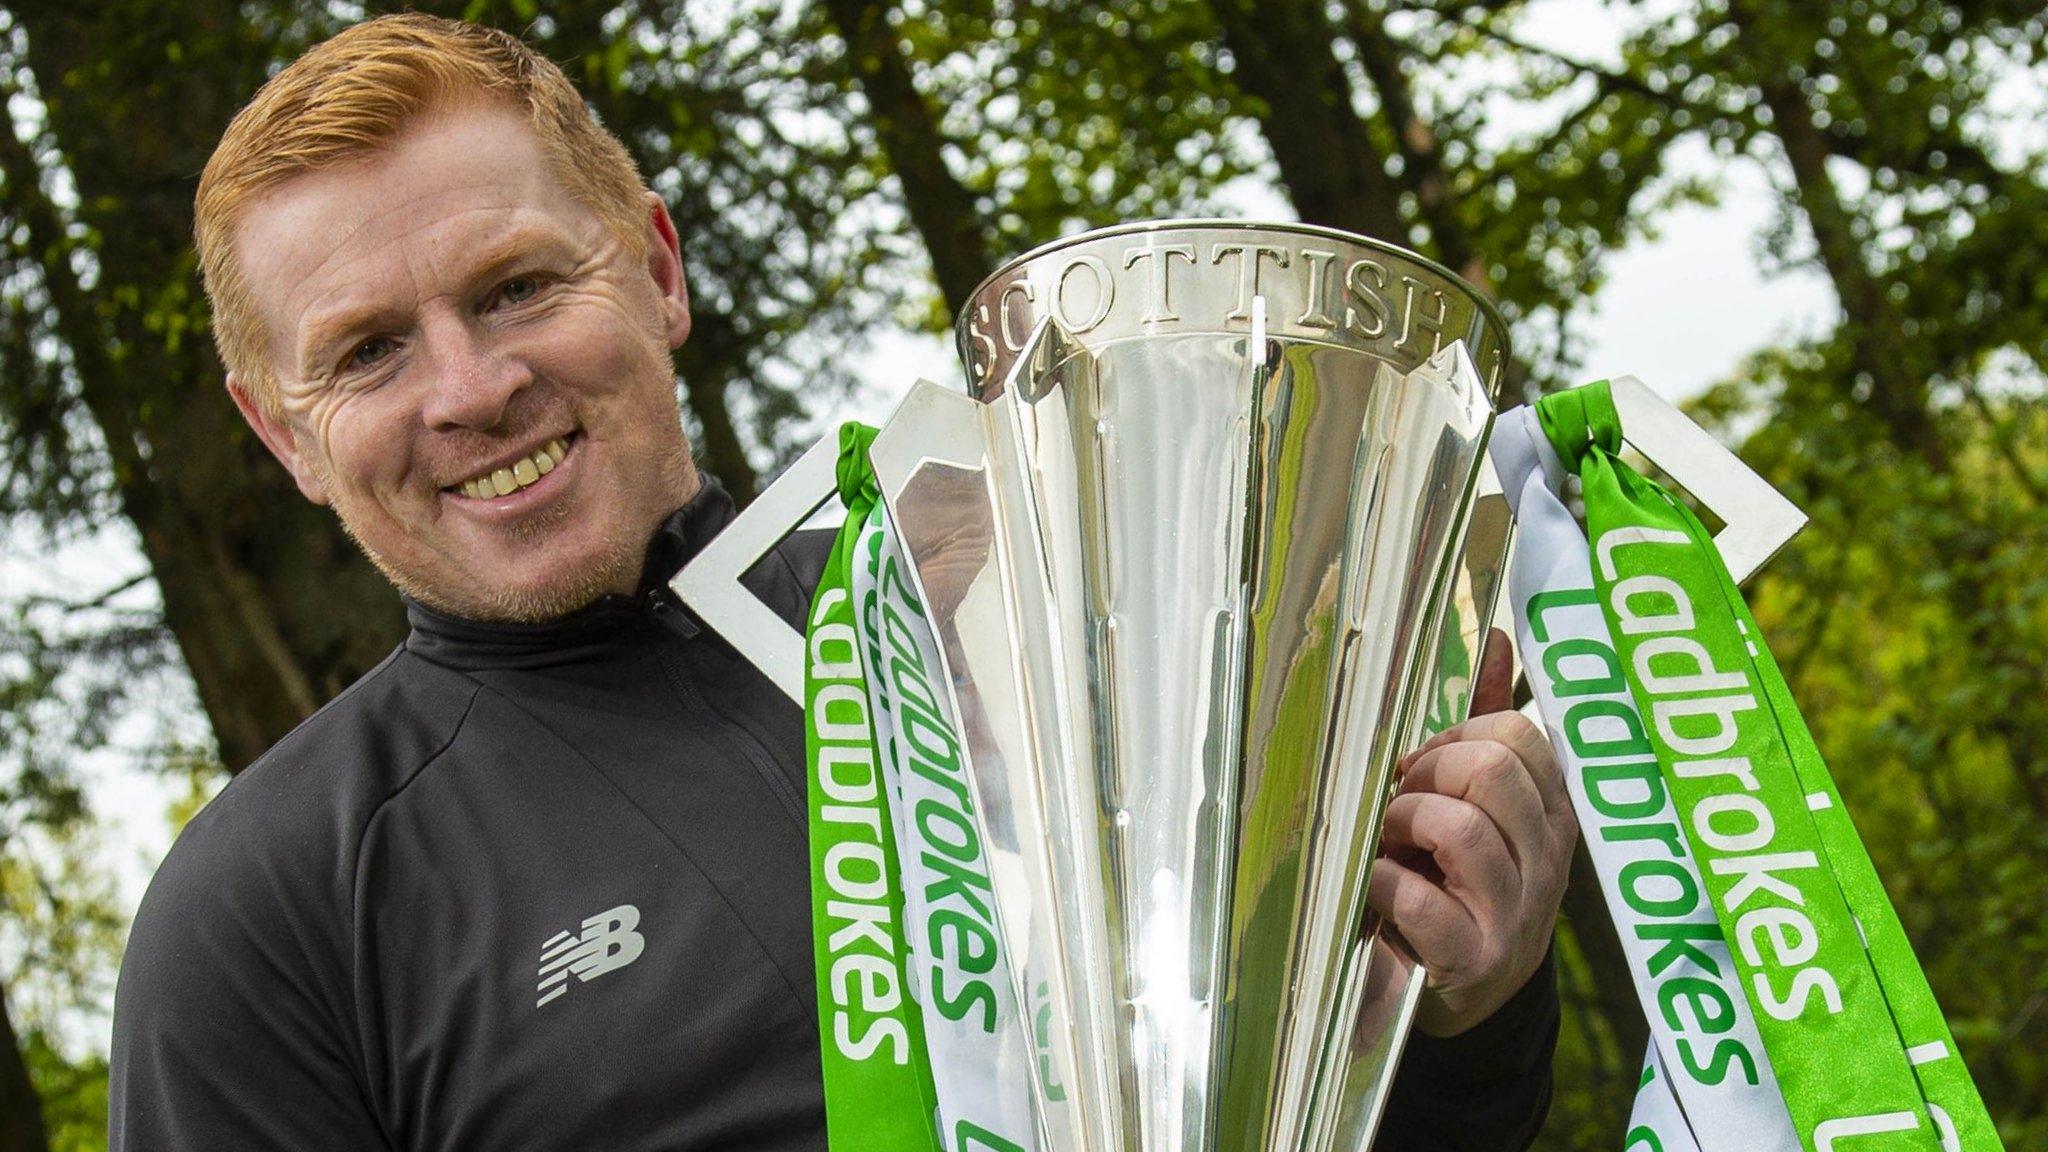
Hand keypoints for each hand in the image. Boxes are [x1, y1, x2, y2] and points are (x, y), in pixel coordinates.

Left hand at [1365, 628, 1577, 1036]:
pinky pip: (1421, 901)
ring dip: (1402, 822)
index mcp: (1551, 814)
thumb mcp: (1486, 808)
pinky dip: (1380, 881)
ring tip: (1386, 840)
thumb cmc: (1461, 883)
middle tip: (1402, 799)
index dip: (1458, 736)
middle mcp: (1545, 861)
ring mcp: (1513, 914)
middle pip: (1491, 772)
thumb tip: (1500, 638)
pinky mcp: (1471, 960)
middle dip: (1428, 772)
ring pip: (1460, 828)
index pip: (1521, 736)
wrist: (1467, 998)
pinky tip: (1369, 882)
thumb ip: (1488, 728)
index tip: (1427, 763)